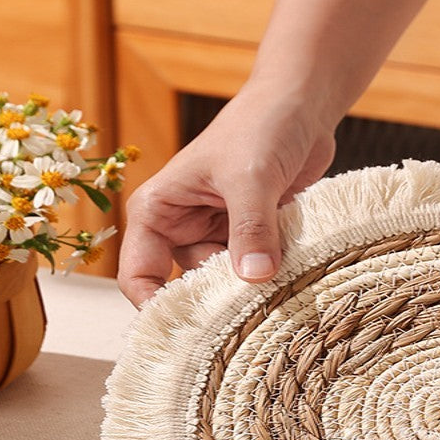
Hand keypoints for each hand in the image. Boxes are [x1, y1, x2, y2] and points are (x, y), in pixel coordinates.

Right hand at [117, 83, 335, 306]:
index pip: (138, 276)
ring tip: (279, 280)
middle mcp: (181, 230)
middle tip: (247, 311)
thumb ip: (251, 228)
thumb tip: (254, 277)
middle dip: (214, 302)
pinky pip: (254, 275)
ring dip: (251, 289)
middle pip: (185, 290)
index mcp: (158, 212)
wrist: (302, 106)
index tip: (187, 334)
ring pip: (225, 287)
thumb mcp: (252, 177)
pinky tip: (291, 274)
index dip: (156, 308)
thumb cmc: (262, 125)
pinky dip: (271, 279)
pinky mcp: (250, 242)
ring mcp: (217, 238)